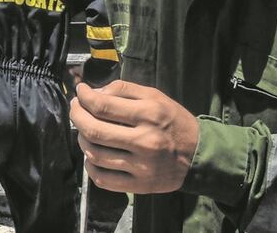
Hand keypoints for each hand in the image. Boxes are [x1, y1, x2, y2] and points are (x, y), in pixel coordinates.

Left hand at [71, 80, 198, 193]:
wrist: (199, 154)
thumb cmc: (173, 122)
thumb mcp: (154, 96)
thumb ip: (123, 90)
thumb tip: (93, 93)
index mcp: (149, 115)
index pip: (102, 106)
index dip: (84, 97)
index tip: (80, 92)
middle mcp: (146, 141)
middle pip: (94, 130)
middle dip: (77, 116)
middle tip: (76, 109)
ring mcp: (142, 166)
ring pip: (94, 154)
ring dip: (82, 139)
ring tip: (86, 131)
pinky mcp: (140, 185)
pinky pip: (103, 179)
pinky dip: (90, 166)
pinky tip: (93, 155)